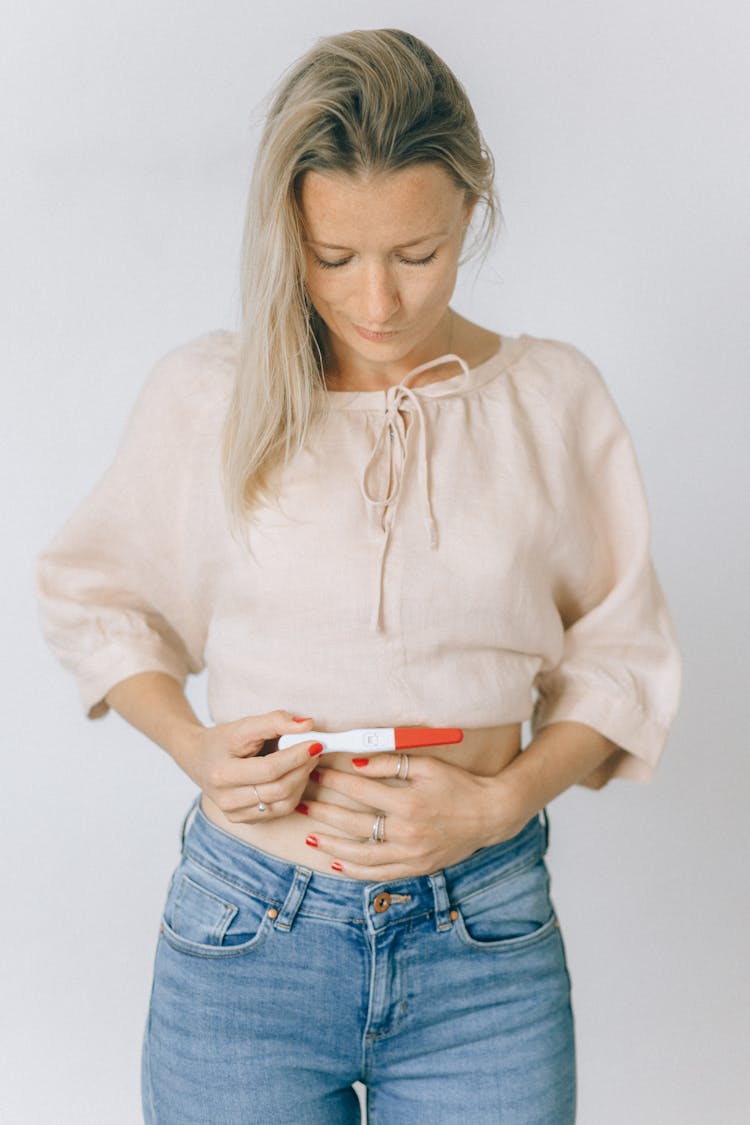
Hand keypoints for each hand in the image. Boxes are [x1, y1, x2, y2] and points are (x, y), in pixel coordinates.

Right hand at [180, 712, 322, 823]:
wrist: (199, 759)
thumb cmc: (224, 740)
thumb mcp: (245, 725)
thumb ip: (275, 721)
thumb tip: (308, 724)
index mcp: (222, 774)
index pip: (269, 769)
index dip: (296, 756)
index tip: (316, 742)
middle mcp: (225, 799)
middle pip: (278, 789)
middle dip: (303, 768)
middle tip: (315, 750)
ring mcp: (234, 813)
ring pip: (283, 803)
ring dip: (302, 781)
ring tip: (306, 761)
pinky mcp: (244, 820)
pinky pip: (280, 811)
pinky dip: (294, 792)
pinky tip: (294, 775)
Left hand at [301, 753, 523, 879]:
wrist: (489, 815)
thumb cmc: (457, 785)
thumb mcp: (427, 766)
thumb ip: (391, 764)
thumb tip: (357, 764)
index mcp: (409, 803)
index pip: (361, 791)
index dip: (335, 781)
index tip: (317, 774)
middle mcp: (407, 832)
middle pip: (354, 825)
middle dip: (323, 813)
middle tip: (301, 803)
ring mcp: (411, 854)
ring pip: (362, 856)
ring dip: (332, 846)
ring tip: (310, 837)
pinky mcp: (416, 868)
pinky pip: (379, 873)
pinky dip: (356, 870)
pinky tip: (337, 862)